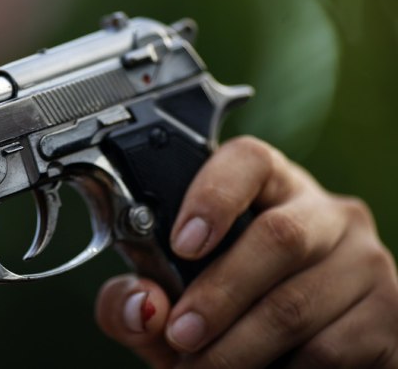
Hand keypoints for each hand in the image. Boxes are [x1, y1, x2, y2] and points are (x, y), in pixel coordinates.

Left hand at [95, 136, 397, 367]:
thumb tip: (142, 306)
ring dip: (240, 348)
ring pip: (296, 303)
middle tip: (181, 336)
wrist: (304, 359)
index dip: (213, 195)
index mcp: (269, 189)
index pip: (249, 160)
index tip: (181, 244)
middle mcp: (325, 213)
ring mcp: (363, 260)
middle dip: (219, 294)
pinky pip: (329, 349)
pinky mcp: (388, 313)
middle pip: (277, 237)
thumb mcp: (174, 302)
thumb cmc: (227, 316)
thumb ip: (136, 299)